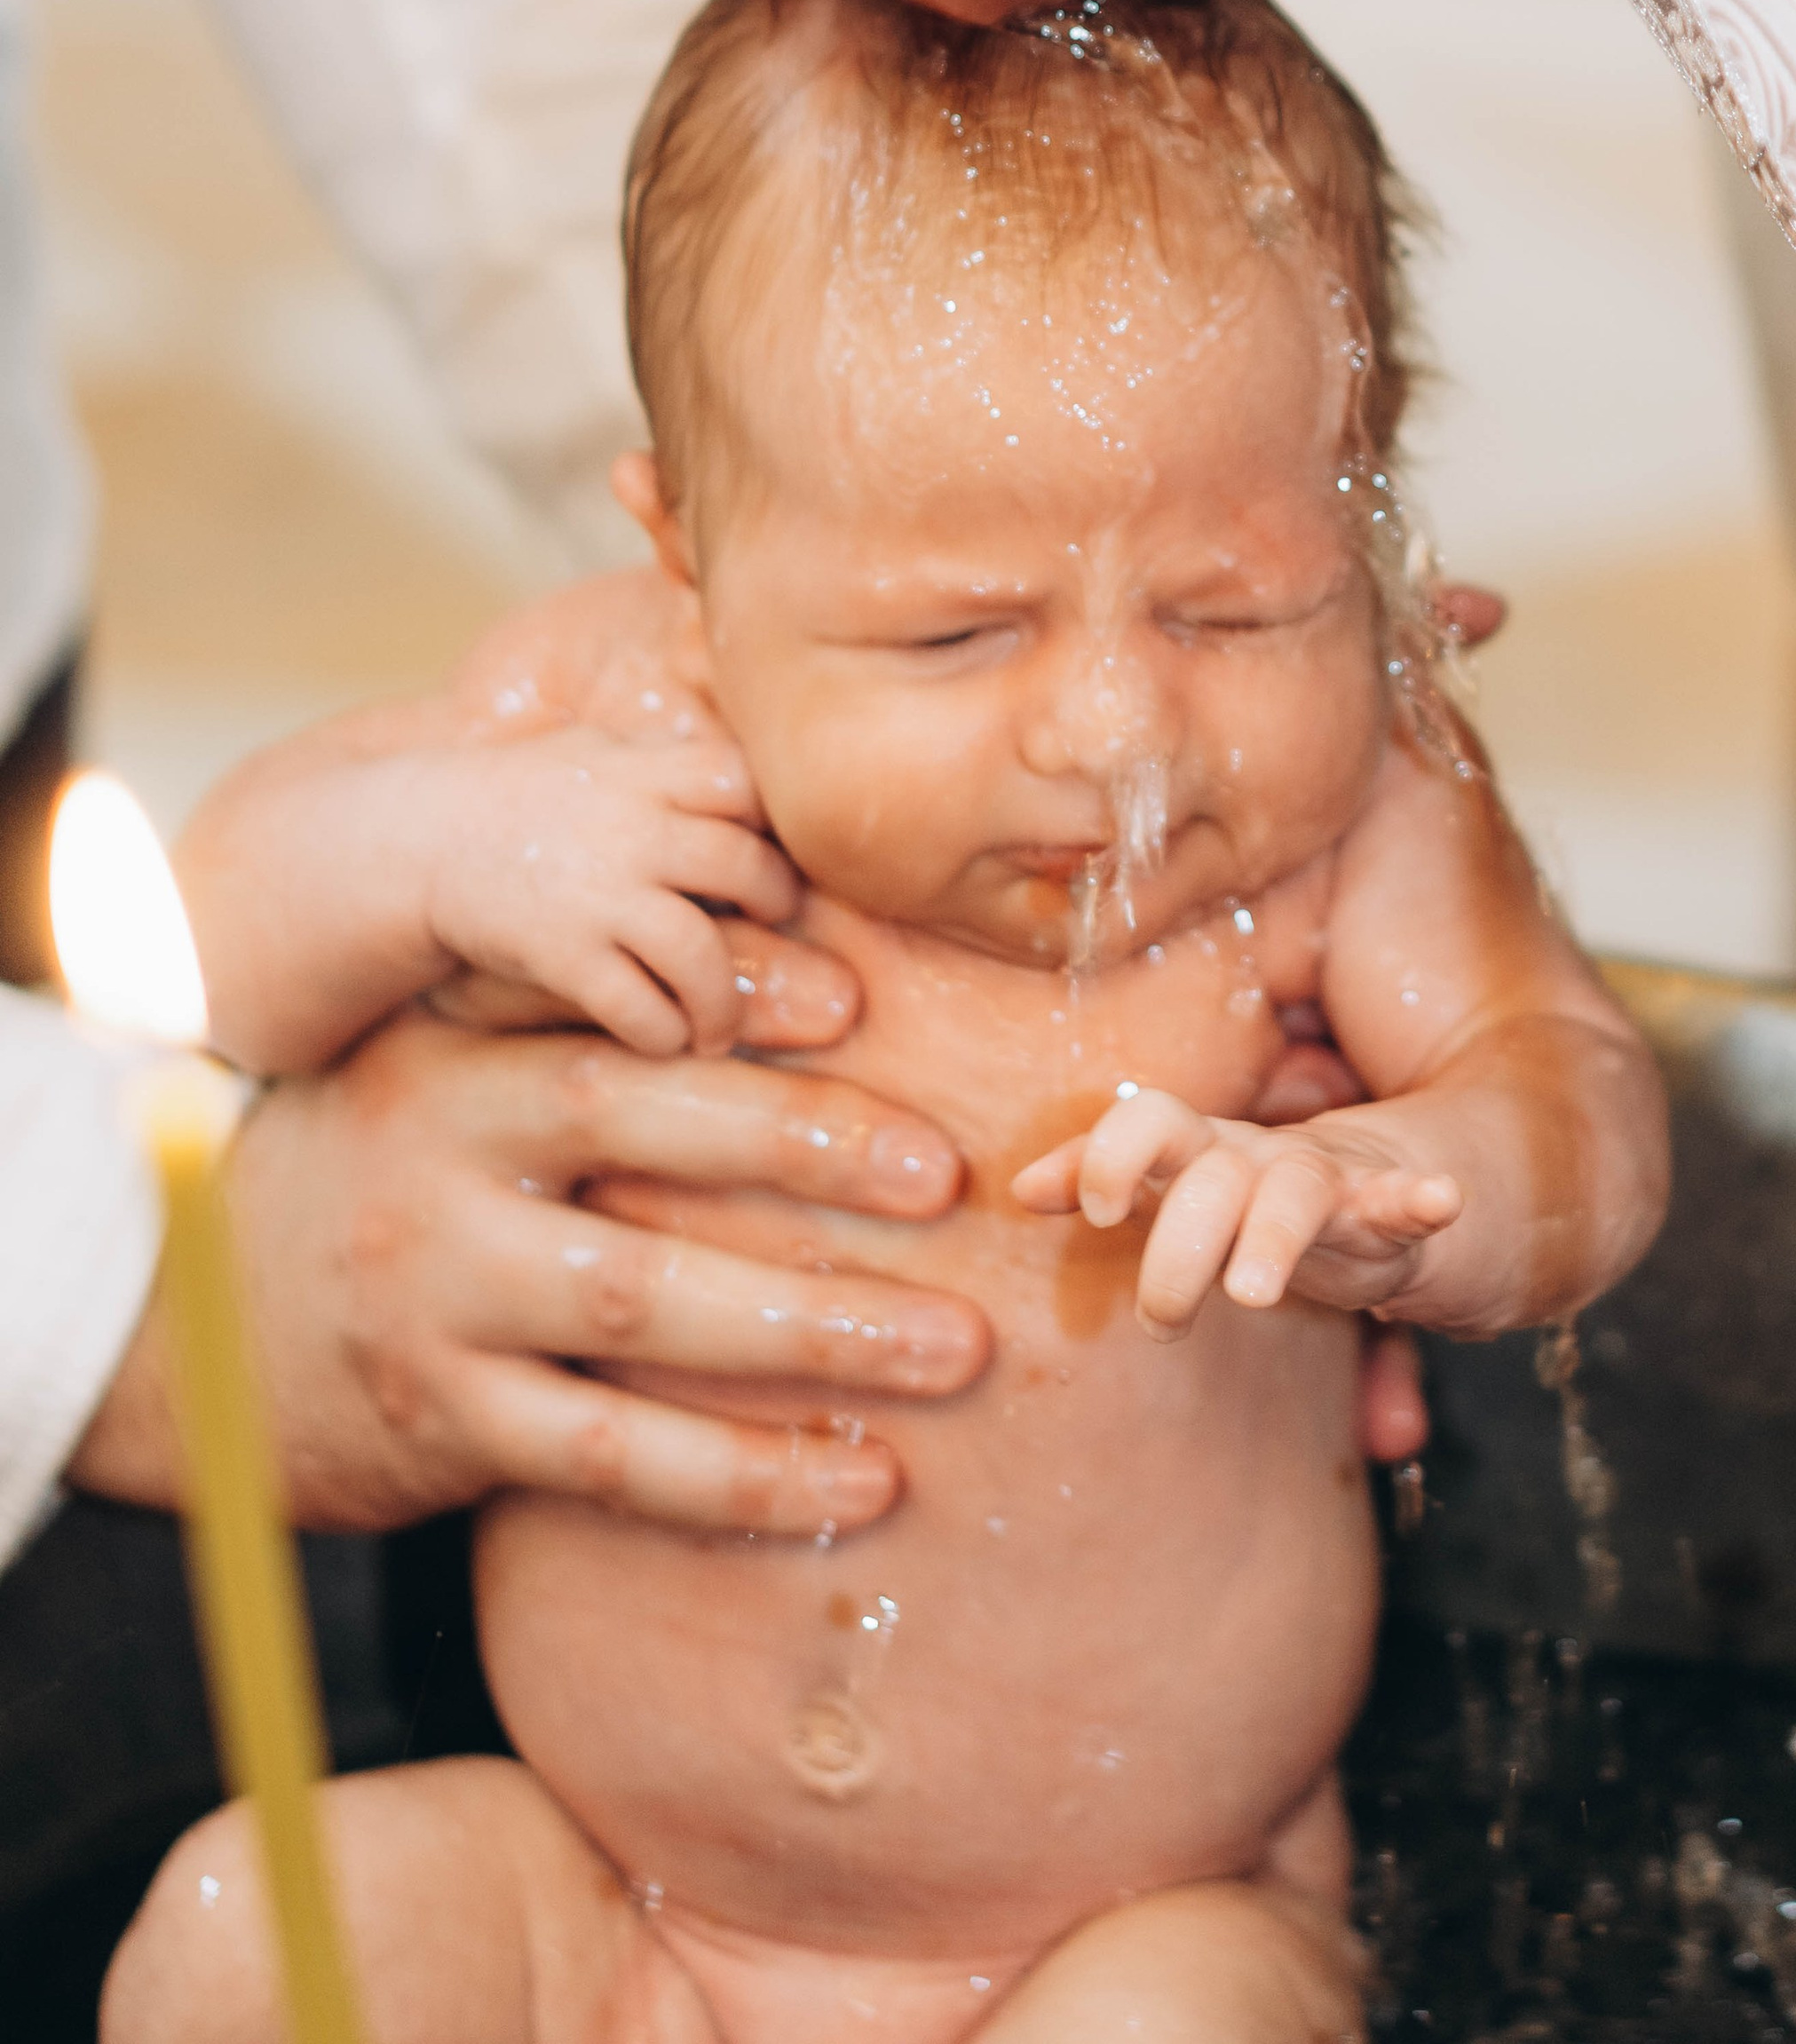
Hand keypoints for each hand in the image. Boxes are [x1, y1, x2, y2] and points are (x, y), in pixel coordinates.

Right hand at [69, 1002, 987, 1537]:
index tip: (864, 1001)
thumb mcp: (442, 1066)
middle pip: (641, 1130)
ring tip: (956, 1348)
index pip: (611, 1005)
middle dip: (808, 1146)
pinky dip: (743, 1476)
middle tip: (951, 1177)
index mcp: (458, 1048)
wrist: (191, 1328)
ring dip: (812, 1332)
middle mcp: (440, 1155)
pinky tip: (858, 1483)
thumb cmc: (385, 1174)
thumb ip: (567, 1012)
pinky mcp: (442, 1422)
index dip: (735, 998)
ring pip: (642, 1304)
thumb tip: (788, 962)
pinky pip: (614, 1457)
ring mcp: (436, 1293)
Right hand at [415, 725, 783, 1058]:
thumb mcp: (592, 752)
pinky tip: (664, 1041)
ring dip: (723, 1002)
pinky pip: (638, 1007)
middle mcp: (630, 828)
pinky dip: (663, 1033)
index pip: (744, 781)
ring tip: (720, 1025)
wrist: (418, 842)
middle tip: (775, 927)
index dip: (774, 817)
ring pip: (701, 952)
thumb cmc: (518, 795)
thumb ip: (667, 762)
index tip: (776, 844)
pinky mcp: (562, 954)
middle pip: (743, 866)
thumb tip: (750, 778)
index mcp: (642, 771)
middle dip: (774, 904)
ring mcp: (597, 894)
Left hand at [1013, 1087, 1462, 1341]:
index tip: (1094, 1213)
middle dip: (1178, 1250)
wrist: (1372, 1183)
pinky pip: (1406, 1203)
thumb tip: (1017, 1187)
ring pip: (1295, 1191)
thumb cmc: (1246, 1192)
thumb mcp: (1176, 1183)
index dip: (1116, 1153)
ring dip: (1269, 1238)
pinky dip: (1422, 1199)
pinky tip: (1439, 1199)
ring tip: (1250, 1293)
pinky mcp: (1387, 1216)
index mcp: (1205, 1149)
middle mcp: (1259, 1155)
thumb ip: (1102, 1175)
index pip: (1154, 1120)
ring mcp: (1327, 1181)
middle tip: (1160, 1325)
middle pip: (1211, 1176)